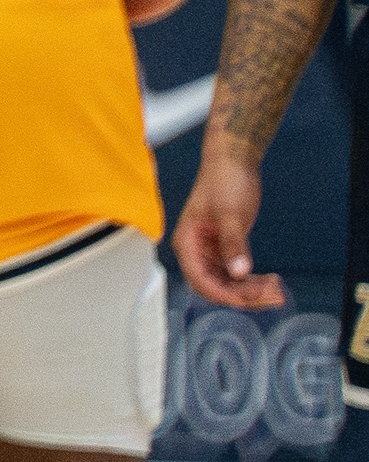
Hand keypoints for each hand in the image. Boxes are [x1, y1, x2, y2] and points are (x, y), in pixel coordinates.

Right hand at [178, 150, 287, 307]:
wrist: (232, 162)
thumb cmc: (224, 181)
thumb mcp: (231, 214)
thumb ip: (233, 244)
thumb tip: (238, 272)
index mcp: (187, 242)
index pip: (201, 280)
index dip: (226, 294)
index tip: (251, 299)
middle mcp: (195, 250)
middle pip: (214, 286)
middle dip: (242, 296)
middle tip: (271, 296)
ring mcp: (209, 250)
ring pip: (226, 283)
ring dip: (249, 291)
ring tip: (275, 290)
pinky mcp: (223, 248)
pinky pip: (234, 274)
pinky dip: (250, 281)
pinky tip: (267, 281)